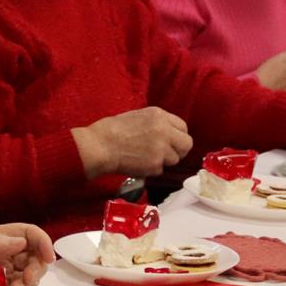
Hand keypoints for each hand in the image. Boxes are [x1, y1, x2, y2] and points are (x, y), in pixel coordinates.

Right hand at [71, 107, 192, 178]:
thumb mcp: (137, 116)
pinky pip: (160, 170)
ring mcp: (161, 149)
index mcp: (159, 115)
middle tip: (167, 154)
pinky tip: (137, 163)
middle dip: (178, 150)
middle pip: (186, 144)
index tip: (171, 141)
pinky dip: (151, 169)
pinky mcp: (155, 165)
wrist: (99, 146)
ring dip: (163, 161)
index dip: (177, 136)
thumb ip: (156, 123)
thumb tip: (168, 133)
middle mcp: (165, 131)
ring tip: (146, 158)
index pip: (183, 127)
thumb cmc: (111, 130)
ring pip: (174, 159)